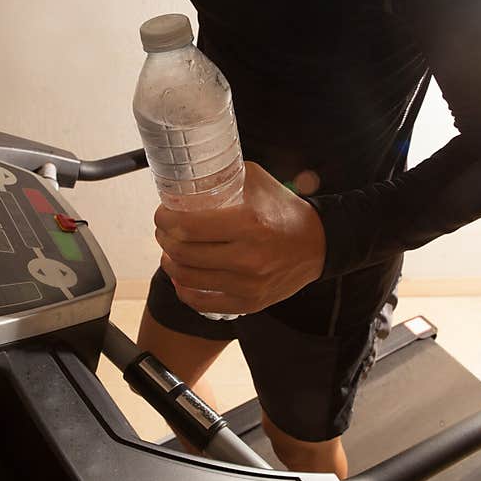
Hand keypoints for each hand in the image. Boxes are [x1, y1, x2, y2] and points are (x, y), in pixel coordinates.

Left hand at [155, 161, 326, 314]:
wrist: (319, 245)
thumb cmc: (285, 211)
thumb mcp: (258, 182)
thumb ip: (225, 177)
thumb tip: (190, 176)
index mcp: (248, 224)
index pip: (188, 227)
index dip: (164, 220)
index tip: (162, 214)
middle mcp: (248, 258)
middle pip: (183, 253)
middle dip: (164, 239)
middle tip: (164, 230)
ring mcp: (248, 285)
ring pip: (187, 279)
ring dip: (170, 263)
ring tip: (170, 252)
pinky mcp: (249, 304)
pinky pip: (202, 302)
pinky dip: (184, 290)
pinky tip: (182, 278)